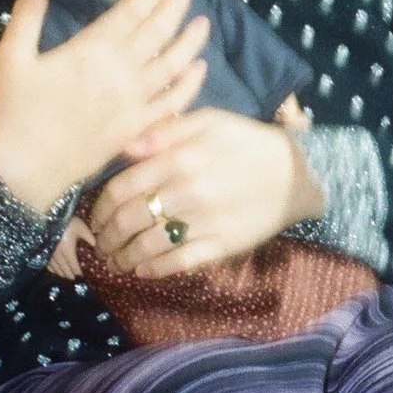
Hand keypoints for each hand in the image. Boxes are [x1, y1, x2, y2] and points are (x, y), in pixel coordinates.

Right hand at [0, 0, 208, 211]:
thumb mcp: (11, 57)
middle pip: (157, 33)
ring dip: (189, 42)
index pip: (131, 13)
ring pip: (172, 65)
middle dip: (174, 9)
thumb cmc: (13, 112)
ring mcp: (133, 103)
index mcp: (91, 50)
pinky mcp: (137, 129)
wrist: (23, 171)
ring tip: (203, 23)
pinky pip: (171, 104)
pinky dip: (189, 85)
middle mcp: (120, 72)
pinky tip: (198, 70)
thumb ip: (28, 14)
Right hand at [48, 217, 89, 280]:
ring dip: (62, 274)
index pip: (74, 267)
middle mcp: (58, 255)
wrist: (49, 215)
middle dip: (70, 276)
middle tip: (75, 280)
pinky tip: (55, 271)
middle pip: (65, 270)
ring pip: (56, 269)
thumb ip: (90, 238)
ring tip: (66, 277)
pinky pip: (48, 265)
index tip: (81, 278)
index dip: (78, 274)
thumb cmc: (67, 221)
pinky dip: (53, 270)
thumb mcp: (81, 228)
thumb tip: (98, 247)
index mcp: (68, 251)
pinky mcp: (43, 251)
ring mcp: (49, 254)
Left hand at [88, 109, 327, 276]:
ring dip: (123, 258)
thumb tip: (125, 148)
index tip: (95, 217)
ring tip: (115, 261)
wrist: (297, 173)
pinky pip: (178, 263)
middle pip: (128, 220)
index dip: (101, 207)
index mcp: (178, 158)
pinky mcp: (221, 245)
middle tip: (100, 243)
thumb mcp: (209, 121)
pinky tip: (142, 270)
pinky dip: (153, 270)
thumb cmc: (248, 142)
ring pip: (147, 246)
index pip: (122, 188)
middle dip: (106, 237)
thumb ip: (165, 130)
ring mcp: (203, 221)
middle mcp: (186, 191)